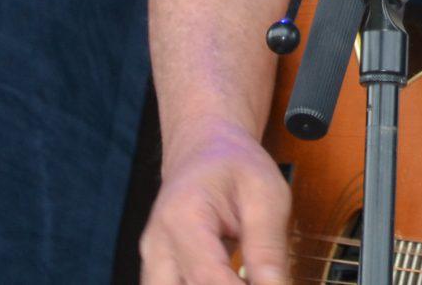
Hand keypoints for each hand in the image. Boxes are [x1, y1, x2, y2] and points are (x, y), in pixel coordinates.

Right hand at [138, 120, 292, 284]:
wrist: (204, 150)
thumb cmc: (236, 166)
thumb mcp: (266, 193)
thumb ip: (268, 246)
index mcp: (183, 218)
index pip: (207, 277)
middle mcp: (157, 245)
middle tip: (257, 279)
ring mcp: (152, 260)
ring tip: (243, 276)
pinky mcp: (157, 271)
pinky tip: (231, 280)